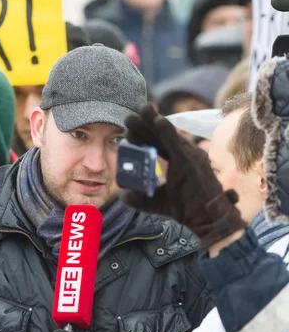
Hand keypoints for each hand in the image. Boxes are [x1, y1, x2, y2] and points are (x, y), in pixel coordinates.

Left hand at [122, 104, 245, 249]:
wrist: (208, 221)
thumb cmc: (188, 210)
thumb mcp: (158, 202)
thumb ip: (140, 199)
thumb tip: (123, 196)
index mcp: (177, 160)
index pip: (157, 143)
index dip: (142, 136)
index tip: (127, 132)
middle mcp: (184, 154)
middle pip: (160, 135)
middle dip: (145, 125)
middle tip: (129, 117)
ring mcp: (190, 155)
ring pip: (168, 134)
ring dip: (153, 121)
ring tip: (141, 110)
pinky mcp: (193, 161)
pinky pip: (178, 143)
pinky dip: (168, 131)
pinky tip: (158, 121)